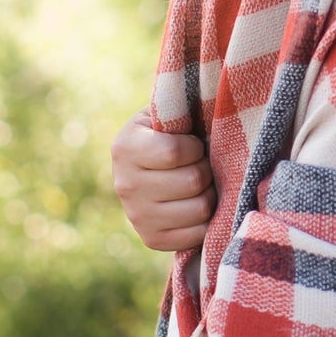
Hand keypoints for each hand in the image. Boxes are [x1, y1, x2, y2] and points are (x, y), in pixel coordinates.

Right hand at [110, 108, 215, 250]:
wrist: (152, 168)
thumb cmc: (171, 132)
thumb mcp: (168, 113)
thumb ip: (180, 108)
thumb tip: (207, 96)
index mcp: (125, 147)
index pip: (176, 152)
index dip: (195, 146)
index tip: (192, 143)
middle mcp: (124, 185)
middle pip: (193, 181)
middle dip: (206, 169)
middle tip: (200, 164)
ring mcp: (137, 216)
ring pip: (201, 208)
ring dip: (211, 193)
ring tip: (200, 184)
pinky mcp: (152, 240)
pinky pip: (199, 234)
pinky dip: (208, 220)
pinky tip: (197, 204)